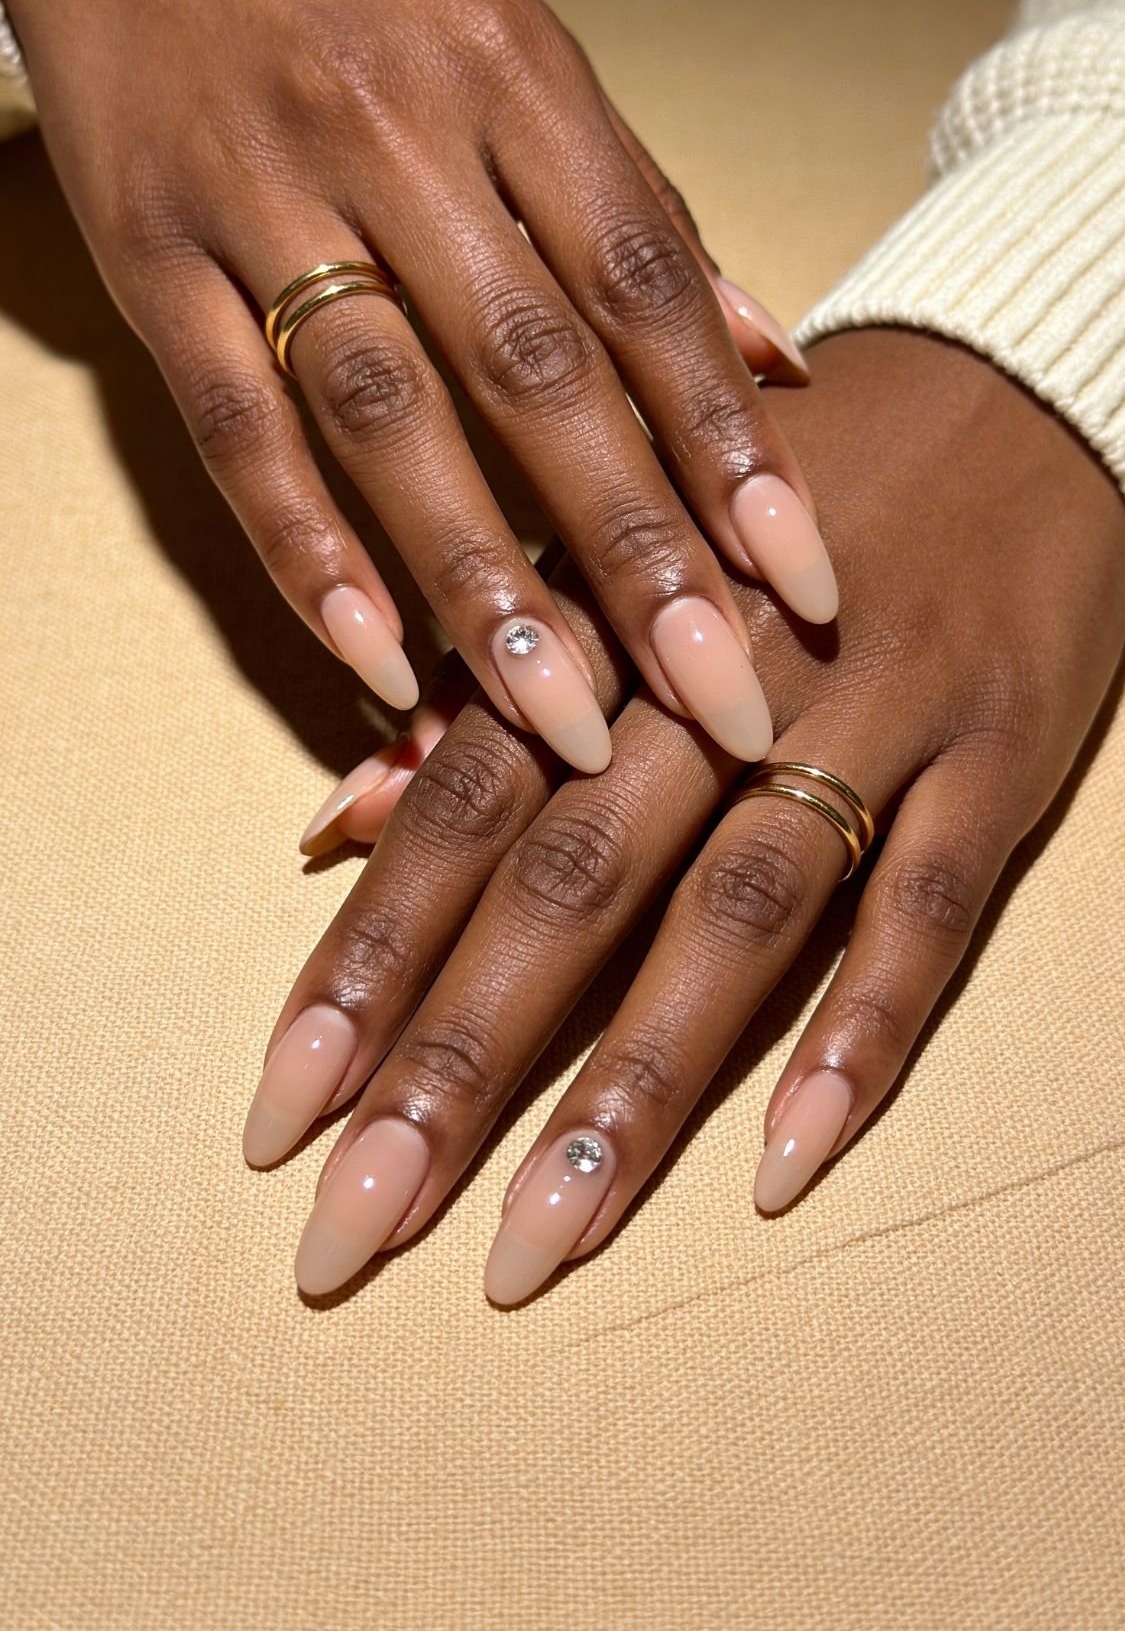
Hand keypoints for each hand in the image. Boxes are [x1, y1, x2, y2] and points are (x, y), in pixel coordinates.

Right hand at [1, 0, 831, 771]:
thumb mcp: (517, 44)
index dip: (730, 444)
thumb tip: (778, 364)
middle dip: (634, 549)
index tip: (800, 581)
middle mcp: (390, 131)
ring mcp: (259, 196)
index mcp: (510, 71)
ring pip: (386, 416)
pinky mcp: (151, 259)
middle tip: (713, 701)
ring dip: (480, 582)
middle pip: (533, 369)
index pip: (644, 285)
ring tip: (561, 724)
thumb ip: (641, 209)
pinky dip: (308, 553)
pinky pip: (236, 427)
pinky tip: (378, 664)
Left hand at [240, 329, 1124, 1301]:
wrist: (1013, 388)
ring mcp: (870, 710)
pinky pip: (925, 911)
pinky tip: (781, 1163)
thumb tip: (331, 827)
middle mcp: (720, 669)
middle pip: (573, 879)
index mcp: (608, 612)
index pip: (460, 805)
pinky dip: (860, 1033)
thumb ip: (484, 694)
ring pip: (738, 913)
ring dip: (632, 1087)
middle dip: (457, 1062)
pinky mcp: (998, 753)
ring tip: (532, 1242)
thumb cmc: (776, 498)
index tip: (278, 1116)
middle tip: (355, 1229)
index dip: (366, 961)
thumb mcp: (618, 555)